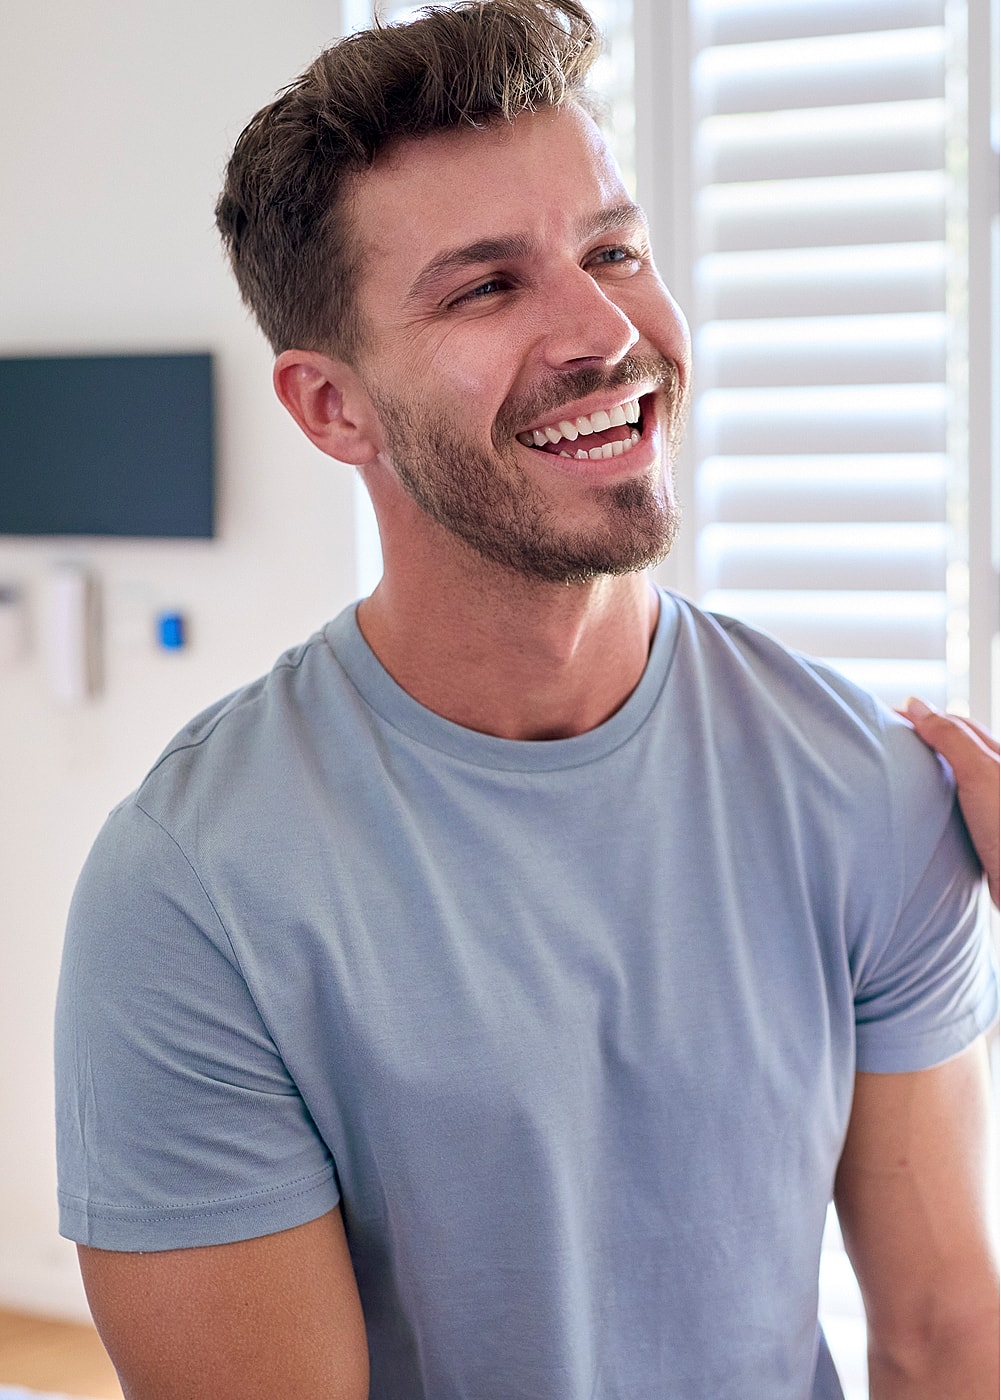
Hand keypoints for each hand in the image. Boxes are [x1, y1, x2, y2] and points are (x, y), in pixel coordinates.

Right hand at [902, 698, 999, 907]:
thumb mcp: (980, 773)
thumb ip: (950, 738)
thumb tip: (915, 705)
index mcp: (999, 757)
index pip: (956, 724)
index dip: (922, 716)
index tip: (886, 716)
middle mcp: (997, 780)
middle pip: (957, 749)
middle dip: (925, 740)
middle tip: (886, 739)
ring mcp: (992, 809)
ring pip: (954, 781)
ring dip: (927, 773)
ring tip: (896, 770)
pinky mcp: (986, 838)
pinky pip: (953, 810)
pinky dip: (932, 802)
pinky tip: (918, 810)